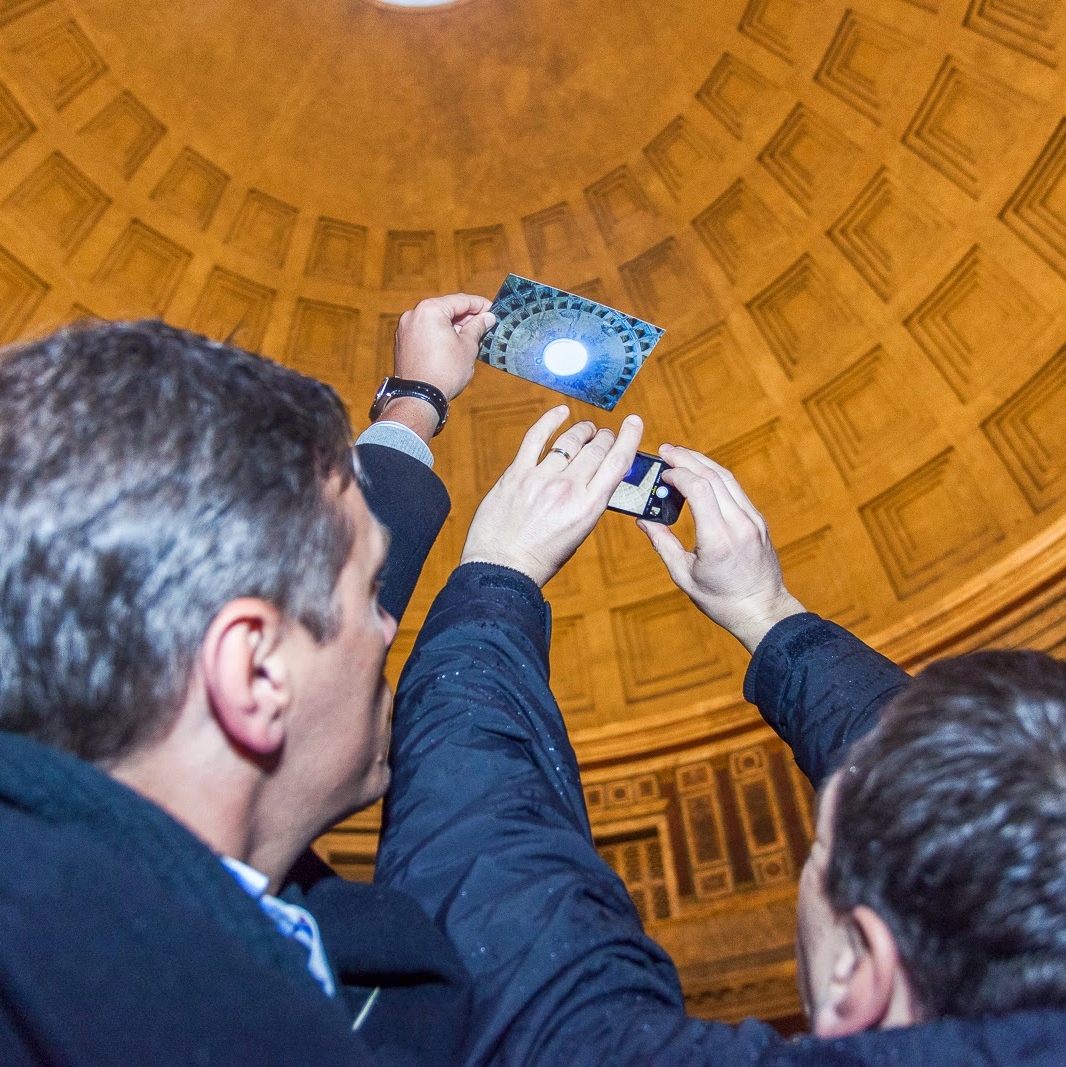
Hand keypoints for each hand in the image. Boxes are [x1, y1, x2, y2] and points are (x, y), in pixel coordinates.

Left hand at [393, 293, 493, 399]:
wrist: (419, 397)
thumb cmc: (444, 372)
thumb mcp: (467, 347)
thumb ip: (477, 327)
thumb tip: (487, 318)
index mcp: (430, 310)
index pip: (460, 300)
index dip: (480, 305)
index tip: (492, 310)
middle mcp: (413, 314)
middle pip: (446, 309)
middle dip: (466, 317)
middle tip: (484, 326)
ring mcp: (405, 328)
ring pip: (435, 320)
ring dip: (453, 326)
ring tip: (470, 338)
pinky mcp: (402, 342)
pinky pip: (425, 331)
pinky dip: (439, 334)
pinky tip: (453, 345)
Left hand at [461, 406, 642, 587]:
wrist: (503, 568)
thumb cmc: (541, 557)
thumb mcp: (579, 532)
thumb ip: (589, 502)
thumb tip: (597, 477)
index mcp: (588, 507)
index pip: (617, 462)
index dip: (629, 437)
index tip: (634, 422)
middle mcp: (568, 489)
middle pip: (595, 449)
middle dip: (604, 437)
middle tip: (604, 436)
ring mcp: (540, 479)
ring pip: (569, 441)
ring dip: (582, 430)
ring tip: (586, 429)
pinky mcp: (516, 474)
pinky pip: (536, 438)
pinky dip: (550, 420)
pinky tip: (560, 412)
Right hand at [637, 445, 804, 652]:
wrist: (762, 610)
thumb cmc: (721, 600)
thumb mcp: (684, 576)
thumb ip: (662, 544)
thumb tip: (644, 520)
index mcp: (717, 539)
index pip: (699, 489)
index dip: (678, 474)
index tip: (661, 473)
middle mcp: (738, 524)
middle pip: (712, 476)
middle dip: (687, 459)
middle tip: (665, 449)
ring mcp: (752, 520)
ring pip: (726, 478)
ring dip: (702, 462)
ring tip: (680, 455)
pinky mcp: (758, 521)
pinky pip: (735, 489)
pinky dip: (715, 476)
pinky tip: (700, 474)